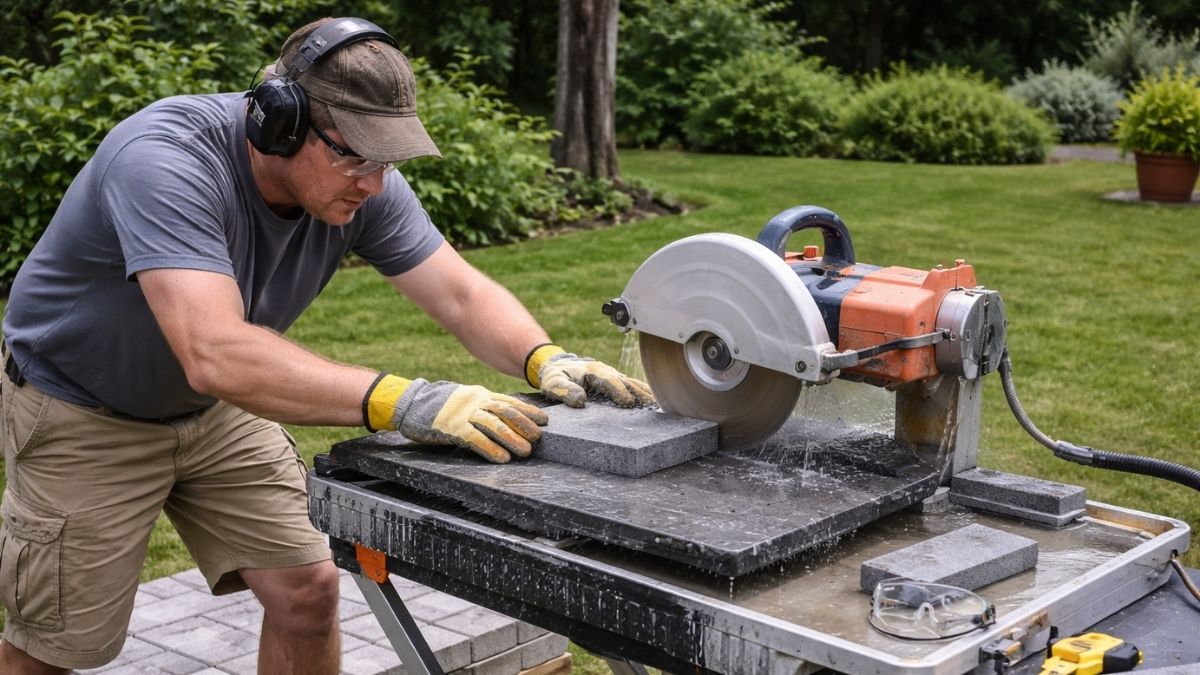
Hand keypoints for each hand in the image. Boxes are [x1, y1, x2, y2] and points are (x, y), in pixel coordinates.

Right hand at [366, 375, 547, 462]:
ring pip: (494, 425)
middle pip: (505, 411)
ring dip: (512, 439)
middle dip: (524, 425)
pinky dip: (490, 449)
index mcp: (479, 394)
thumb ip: (482, 406)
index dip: (527, 411)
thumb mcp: (464, 399)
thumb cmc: (438, 405)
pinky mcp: (452, 428)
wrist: (410, 402)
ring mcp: (463, 414)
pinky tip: (502, 458)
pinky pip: (475, 439)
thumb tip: (504, 417)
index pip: (509, 401)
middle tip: (539, 438)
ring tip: (526, 451)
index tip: (544, 420)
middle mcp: (475, 402)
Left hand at [525, 344, 654, 407]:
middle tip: (652, 405)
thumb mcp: (553, 382)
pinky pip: (631, 386)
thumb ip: (564, 390)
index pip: (609, 381)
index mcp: (592, 370)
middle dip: (639, 393)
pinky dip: (643, 392)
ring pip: (632, 383)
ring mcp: (612, 376)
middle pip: (626, 381)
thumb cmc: (555, 375)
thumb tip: (581, 401)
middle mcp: (605, 371)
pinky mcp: (614, 382)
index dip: (619, 391)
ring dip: (645, 393)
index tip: (628, 402)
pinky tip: (652, 403)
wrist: (556, 365)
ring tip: (658, 405)